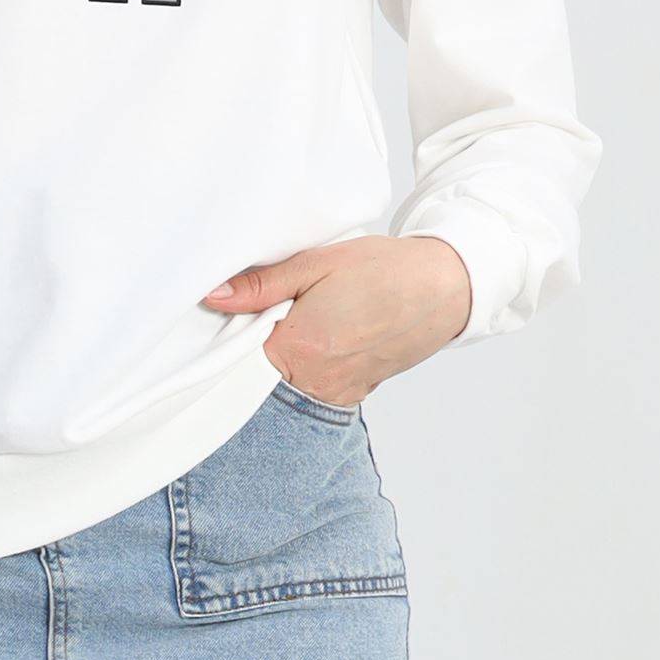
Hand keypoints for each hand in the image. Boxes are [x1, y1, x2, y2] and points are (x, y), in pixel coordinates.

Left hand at [203, 235, 471, 407]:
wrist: (446, 287)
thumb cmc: (383, 270)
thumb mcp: (316, 264)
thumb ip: (261, 285)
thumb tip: (214, 296)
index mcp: (300, 349)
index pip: (236, 358)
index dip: (228, 335)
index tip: (229, 315)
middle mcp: (317, 382)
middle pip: (258, 374)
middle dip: (254, 345)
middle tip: (267, 311)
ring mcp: (338, 394)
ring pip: (285, 384)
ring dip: (281, 358)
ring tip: (301, 320)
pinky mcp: (355, 395)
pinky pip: (313, 387)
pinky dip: (307, 367)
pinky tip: (320, 336)